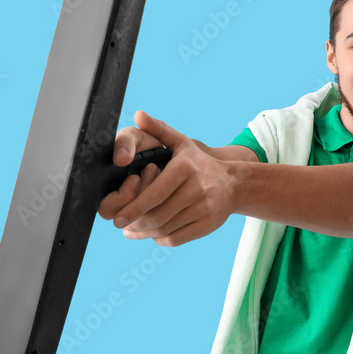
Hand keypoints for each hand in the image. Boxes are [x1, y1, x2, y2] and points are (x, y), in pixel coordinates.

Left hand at [107, 110, 236, 246]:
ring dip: (144, 233)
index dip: (134, 208)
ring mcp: (204, 209)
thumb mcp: (182, 143)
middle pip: (157, 215)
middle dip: (136, 224)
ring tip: (132, 230)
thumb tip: (138, 115)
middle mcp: (197, 189)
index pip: (155, 194)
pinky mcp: (207, 225)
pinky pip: (176, 238)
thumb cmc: (199, 164)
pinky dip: (160, 239)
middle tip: (122, 225)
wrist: (234, 184)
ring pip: (165, 229)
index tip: (118, 218)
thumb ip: (158, 129)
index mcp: (185, 169)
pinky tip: (152, 234)